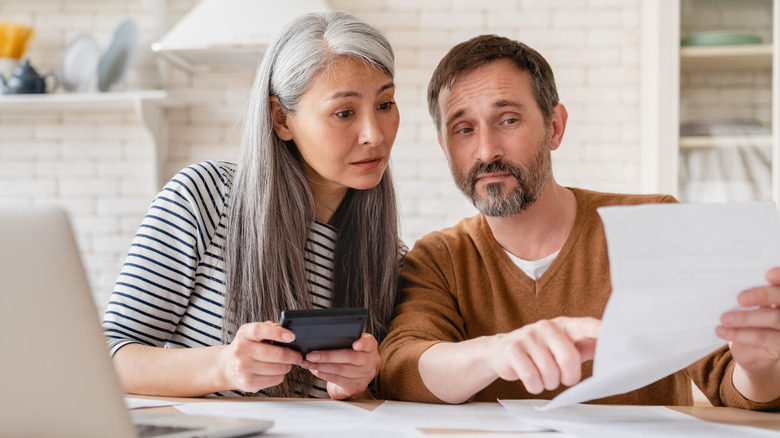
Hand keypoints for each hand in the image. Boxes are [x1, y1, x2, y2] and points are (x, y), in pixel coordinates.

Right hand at [217, 321, 302, 392]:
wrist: (228, 366)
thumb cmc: (245, 348)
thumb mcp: (252, 333)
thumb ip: (268, 328)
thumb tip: (285, 331)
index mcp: (244, 334)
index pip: (260, 330)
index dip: (277, 333)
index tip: (291, 336)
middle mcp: (241, 351)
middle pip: (277, 354)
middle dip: (293, 356)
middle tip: (297, 356)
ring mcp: (244, 368)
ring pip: (279, 368)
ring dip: (287, 366)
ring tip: (283, 364)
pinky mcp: (248, 383)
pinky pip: (275, 379)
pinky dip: (280, 376)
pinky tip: (274, 372)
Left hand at [300, 333, 379, 399]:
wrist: (353, 380)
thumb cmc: (349, 359)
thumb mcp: (349, 347)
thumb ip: (342, 342)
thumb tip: (319, 341)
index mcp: (370, 347)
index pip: (369, 342)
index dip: (362, 343)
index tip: (355, 344)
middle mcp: (371, 361)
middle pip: (349, 357)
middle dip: (327, 355)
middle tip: (311, 355)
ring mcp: (365, 375)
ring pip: (340, 369)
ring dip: (321, 366)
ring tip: (308, 362)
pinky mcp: (357, 386)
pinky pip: (337, 379)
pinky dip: (323, 374)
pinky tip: (315, 370)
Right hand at [487, 316, 599, 393]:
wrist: (501, 350)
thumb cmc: (539, 350)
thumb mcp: (563, 346)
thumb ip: (585, 347)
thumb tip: (610, 349)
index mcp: (564, 325)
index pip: (586, 325)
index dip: (601, 330)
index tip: (616, 334)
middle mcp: (546, 327)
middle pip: (569, 358)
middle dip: (568, 377)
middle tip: (562, 378)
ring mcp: (528, 336)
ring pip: (550, 374)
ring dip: (549, 383)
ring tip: (543, 376)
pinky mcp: (512, 350)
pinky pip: (532, 379)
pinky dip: (535, 386)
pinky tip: (531, 379)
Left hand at [716, 267, 779, 400]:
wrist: (750, 351)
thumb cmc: (744, 318)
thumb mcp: (744, 304)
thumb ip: (742, 292)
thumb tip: (722, 280)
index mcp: (777, 293)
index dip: (779, 276)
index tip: (767, 274)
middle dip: (762, 295)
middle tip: (740, 298)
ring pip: (772, 319)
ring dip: (745, 318)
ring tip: (724, 319)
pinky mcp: (779, 344)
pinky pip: (761, 338)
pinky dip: (739, 334)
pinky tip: (721, 331)